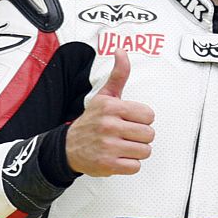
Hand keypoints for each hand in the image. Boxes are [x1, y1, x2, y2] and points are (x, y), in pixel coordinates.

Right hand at [65, 52, 155, 175]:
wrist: (67, 148)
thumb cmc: (92, 120)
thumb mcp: (104, 96)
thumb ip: (118, 75)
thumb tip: (121, 51)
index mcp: (111, 107)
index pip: (149, 115)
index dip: (142, 119)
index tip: (130, 120)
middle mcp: (109, 126)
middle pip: (149, 134)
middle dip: (141, 136)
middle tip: (127, 135)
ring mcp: (108, 146)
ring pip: (145, 151)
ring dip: (137, 151)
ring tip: (123, 146)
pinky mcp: (107, 164)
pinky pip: (135, 167)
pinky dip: (129, 164)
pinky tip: (118, 157)